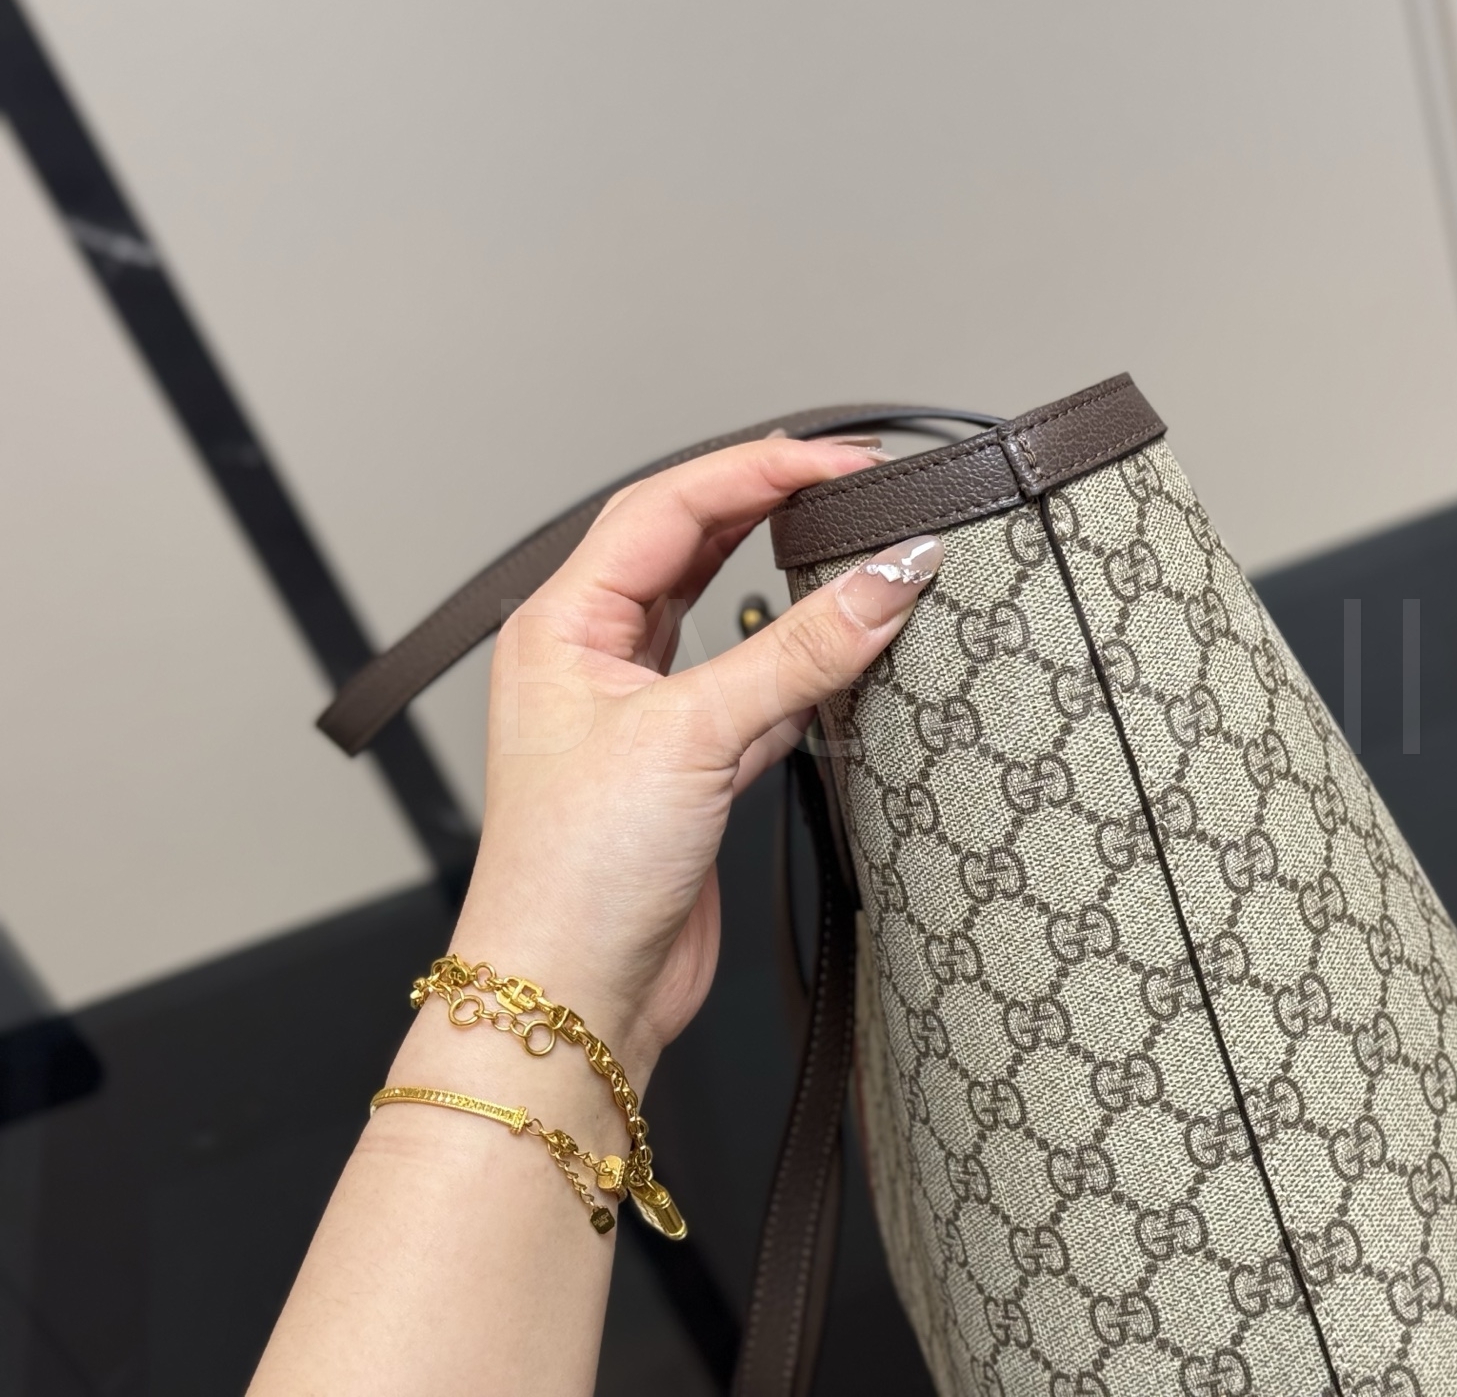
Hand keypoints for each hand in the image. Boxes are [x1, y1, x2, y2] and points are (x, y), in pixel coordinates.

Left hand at [437, 434, 942, 1071]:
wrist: (574, 998)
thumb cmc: (573, 876)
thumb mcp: (692, 737)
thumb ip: (799, 652)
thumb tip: (887, 576)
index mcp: (563, 623)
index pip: (670, 505)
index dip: (761, 469)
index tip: (846, 464)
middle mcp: (596, 657)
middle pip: (694, 544)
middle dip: (771, 507)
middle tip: (856, 486)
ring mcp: (642, 713)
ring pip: (726, 618)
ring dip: (789, 587)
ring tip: (858, 554)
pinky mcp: (687, 768)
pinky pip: (754, 691)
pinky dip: (803, 671)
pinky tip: (843, 660)